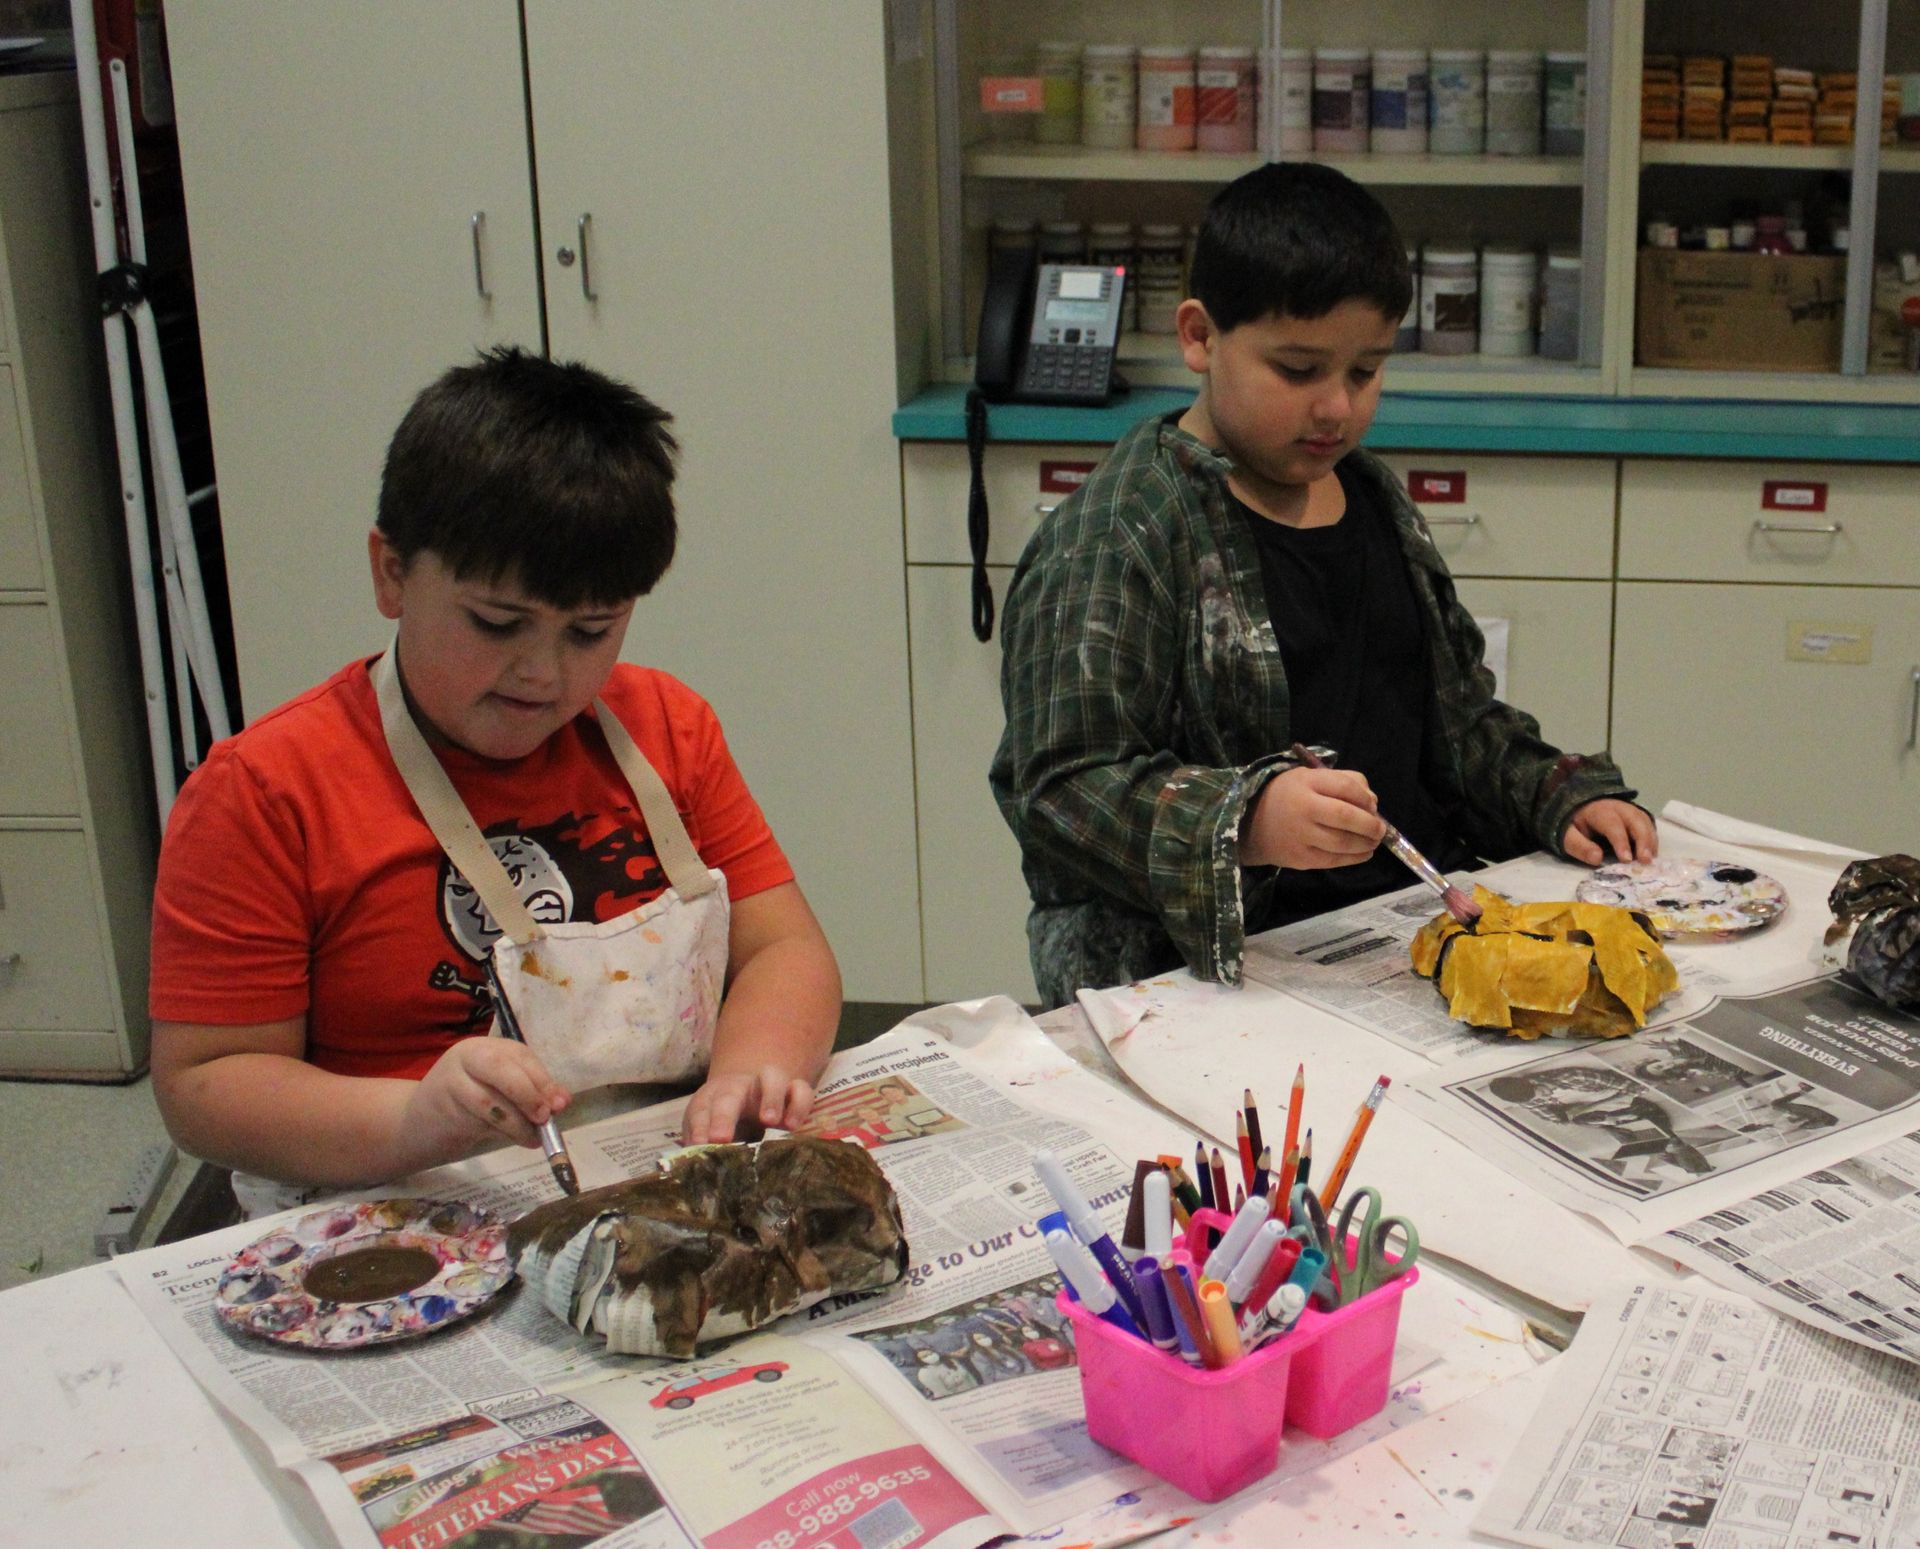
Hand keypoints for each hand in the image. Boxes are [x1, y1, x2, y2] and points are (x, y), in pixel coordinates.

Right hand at [401, 1037, 570, 1166]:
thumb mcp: (500, 1092)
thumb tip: (562, 1101)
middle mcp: (467, 1057)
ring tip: (533, 1137)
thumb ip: (530, 1091)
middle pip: (503, 1068)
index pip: (520, 1056)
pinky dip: (505, 1132)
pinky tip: (518, 1140)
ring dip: (519, 1122)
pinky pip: (480, 1121)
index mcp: (486, 1047)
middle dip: (529, 1093)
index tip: (560, 1104)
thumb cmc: (467, 1106)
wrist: (416, 1124)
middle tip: (545, 1117)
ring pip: (492, 1100)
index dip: (543, 1079)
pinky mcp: (444, 1109)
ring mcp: (452, 1081)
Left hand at [682, 1067, 815, 1144]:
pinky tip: (792, 1127)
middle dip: (723, 1116)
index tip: (699, 1145)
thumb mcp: (710, 1132)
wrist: (754, 1095)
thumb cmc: (727, 1121)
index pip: (701, 1110)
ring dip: (770, 1098)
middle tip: (720, 1138)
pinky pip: (803, 1090)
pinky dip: (799, 1105)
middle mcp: (741, 1088)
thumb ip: (703, 1146)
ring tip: (770, 1122)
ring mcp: (770, 1087)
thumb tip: (695, 1171)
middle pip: (730, 1095)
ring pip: (772, 1077)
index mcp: (713, 1099)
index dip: (699, 1127)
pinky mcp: (795, 1092)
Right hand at [1241, 766, 1385, 869]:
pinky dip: (1355, 858)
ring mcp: (1300, 836)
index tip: (1373, 805)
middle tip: (1380, 829)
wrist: (1251, 824)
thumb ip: (1344, 781)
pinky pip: (1334, 860)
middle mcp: (1303, 808)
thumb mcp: (1309, 777)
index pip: (1345, 787)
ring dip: (1366, 843)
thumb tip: (1372, 803)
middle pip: (1346, 816)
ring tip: (1373, 841)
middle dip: (1370, 824)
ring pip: (1343, 842)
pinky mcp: (1300, 858)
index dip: (1365, 798)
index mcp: (1305, 783)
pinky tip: (1364, 853)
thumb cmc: (1288, 796)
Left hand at [1562, 799, 1658, 865]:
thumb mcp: (1569, 836)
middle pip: (1636, 820)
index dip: (1621, 842)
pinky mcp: (1637, 816)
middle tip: (1646, 860)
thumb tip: (1597, 859)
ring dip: (1650, 841)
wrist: (1581, 806)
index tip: (1626, 859)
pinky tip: (1652, 854)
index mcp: (1599, 811)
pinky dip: (1652, 839)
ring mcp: (1630, 810)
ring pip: (1645, 822)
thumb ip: (1580, 847)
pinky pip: (1648, 825)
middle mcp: (1619, 808)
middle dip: (1643, 840)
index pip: (1613, 825)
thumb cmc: (1576, 825)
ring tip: (1651, 860)